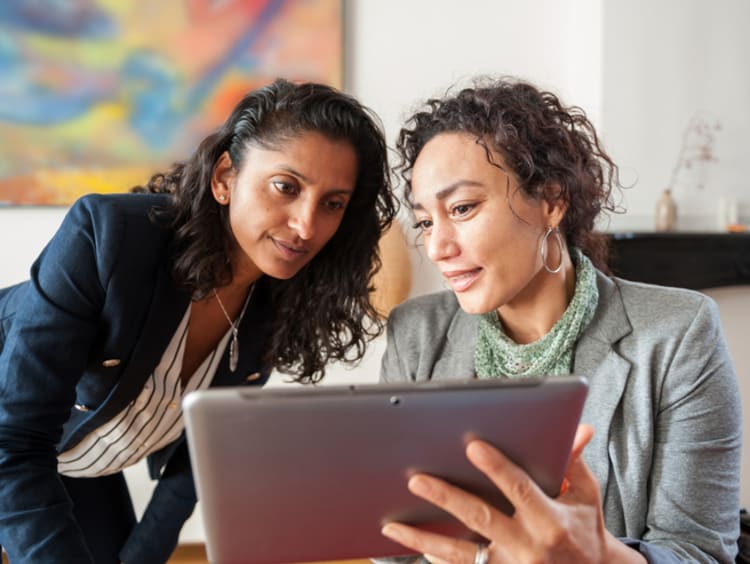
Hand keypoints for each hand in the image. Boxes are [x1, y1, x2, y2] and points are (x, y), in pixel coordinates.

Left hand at [381, 424, 644, 562]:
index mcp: (551, 521)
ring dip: (424, 540)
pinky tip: (414, 548)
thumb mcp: (585, 497)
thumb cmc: (583, 532)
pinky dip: (437, 560)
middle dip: (446, 498)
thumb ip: (574, 462)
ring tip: (392, 527)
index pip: (519, 489)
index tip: (472, 445)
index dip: (496, 467)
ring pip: (460, 554)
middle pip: (480, 519)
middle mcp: (528, 547)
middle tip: (416, 479)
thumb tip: (578, 427)